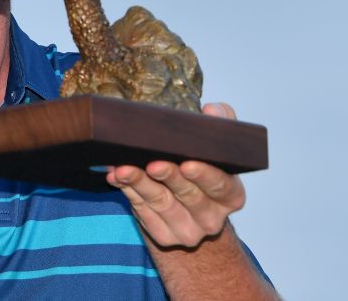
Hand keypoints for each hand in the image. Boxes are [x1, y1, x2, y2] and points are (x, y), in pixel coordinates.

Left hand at [107, 102, 245, 247]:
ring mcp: (188, 230)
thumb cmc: (201, 165)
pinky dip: (128, 193)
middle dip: (168, 178)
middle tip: (151, 163)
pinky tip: (116, 178)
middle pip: (188, 196)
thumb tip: (212, 111)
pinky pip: (143, 213)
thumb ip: (220, 122)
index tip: (187, 163)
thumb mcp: (216, 143)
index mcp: (231, 195)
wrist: (187, 204)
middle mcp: (212, 218)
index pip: (220, 185)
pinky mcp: (164, 236)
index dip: (204, 175)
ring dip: (140, 185)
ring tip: (122, 169)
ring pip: (161, 205)